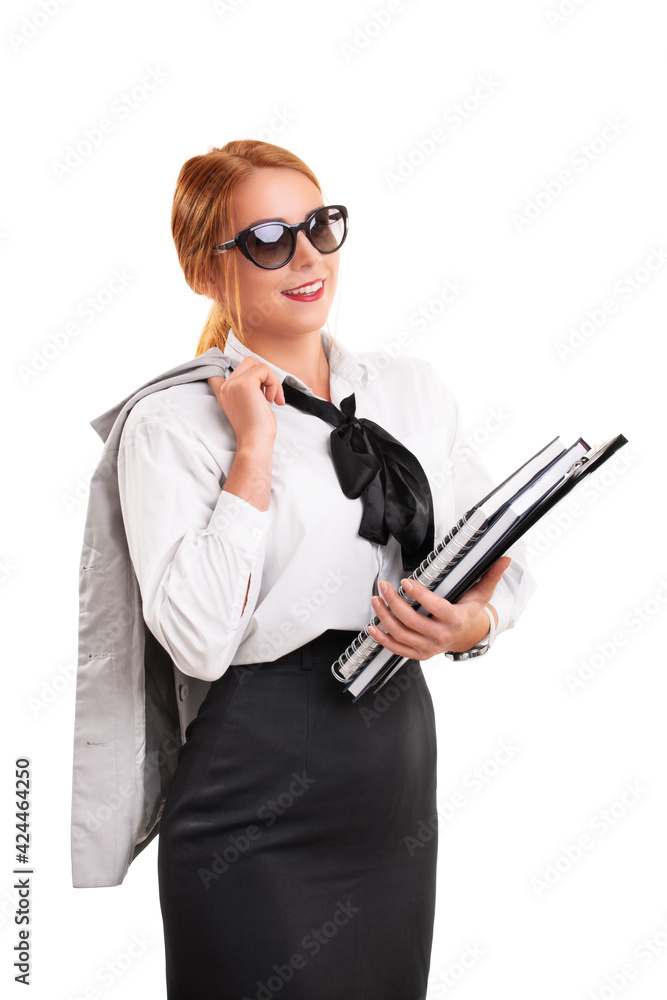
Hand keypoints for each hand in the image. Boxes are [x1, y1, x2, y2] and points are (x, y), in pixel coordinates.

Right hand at [208, 356, 284, 451]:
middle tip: (269, 395)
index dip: (228, 369)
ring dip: (272, 380)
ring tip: (273, 398)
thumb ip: (248, 390)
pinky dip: (274, 383)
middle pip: (247, 363)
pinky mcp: (246, 383)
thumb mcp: (248, 405)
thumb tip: (262, 374)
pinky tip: (273, 399)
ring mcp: (234, 384)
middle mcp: (226, 387)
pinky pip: (265, 370)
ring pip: (258, 365)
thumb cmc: (256, 429)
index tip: (238, 375)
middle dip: (264, 375)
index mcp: (223, 394)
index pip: (216, 373)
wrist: (255, 442)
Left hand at [368, 556, 511, 660]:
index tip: (406, 582)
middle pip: (412, 621)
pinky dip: (383, 639)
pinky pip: (397, 649)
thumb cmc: (470, 612)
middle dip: (394, 602)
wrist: (466, 636)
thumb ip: (491, 576)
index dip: (420, 595)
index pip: (435, 608)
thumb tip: (504, 559)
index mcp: (455, 620)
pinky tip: (373, 627)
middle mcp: (441, 636)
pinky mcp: (419, 653)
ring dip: (385, 617)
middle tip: (384, 587)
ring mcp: (429, 647)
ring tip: (376, 600)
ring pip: (401, 634)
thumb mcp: (482, 594)